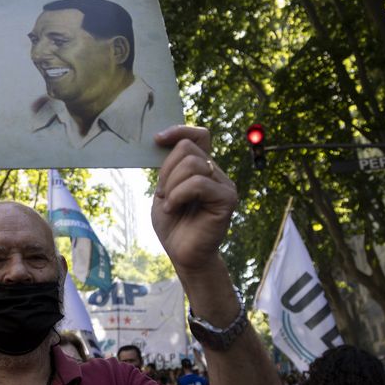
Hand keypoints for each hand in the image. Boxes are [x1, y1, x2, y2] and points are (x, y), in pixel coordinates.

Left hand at [152, 126, 236, 275]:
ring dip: (171, 186)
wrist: (183, 254)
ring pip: (191, 164)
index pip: (199, 135)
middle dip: (166, 170)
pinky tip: (174, 209)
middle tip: (163, 194)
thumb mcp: (165, 190)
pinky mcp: (227, 199)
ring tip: (170, 205)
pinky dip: (178, 195)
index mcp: (202, 168)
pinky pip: (198, 183)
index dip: (179, 130)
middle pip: (187, 148)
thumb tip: (162, 141)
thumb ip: (168, 168)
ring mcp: (224, 185)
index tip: (157, 139)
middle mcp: (216, 173)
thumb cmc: (173, 225)